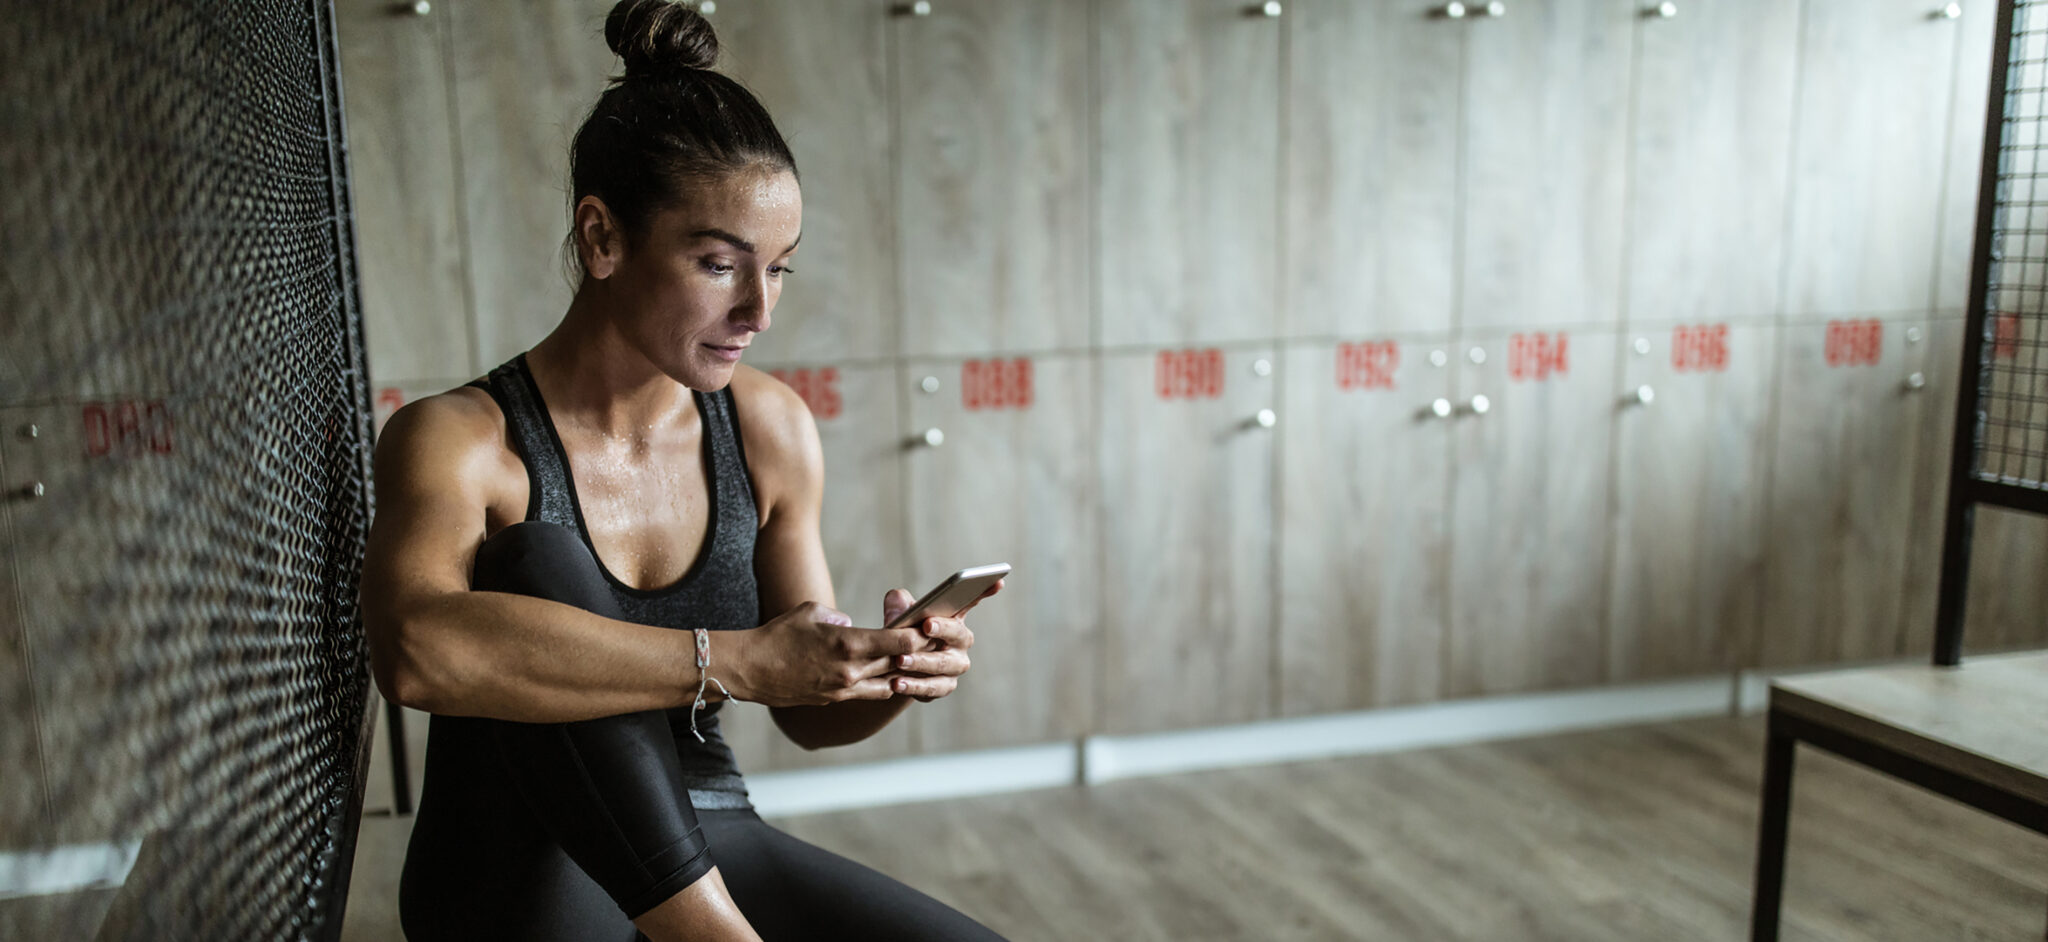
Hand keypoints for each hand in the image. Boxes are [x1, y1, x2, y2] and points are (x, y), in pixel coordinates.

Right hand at [726, 602, 927, 707]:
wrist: (751, 670)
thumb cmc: (778, 635)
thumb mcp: (811, 612)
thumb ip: (838, 617)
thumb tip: (852, 625)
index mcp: (848, 643)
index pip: (899, 642)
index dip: (919, 634)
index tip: (931, 626)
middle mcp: (851, 670)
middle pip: (899, 663)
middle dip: (920, 653)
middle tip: (937, 642)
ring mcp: (844, 689)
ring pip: (889, 682)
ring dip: (904, 673)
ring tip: (917, 662)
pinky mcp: (834, 699)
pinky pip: (870, 693)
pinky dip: (884, 684)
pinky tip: (891, 677)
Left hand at [879, 583, 997, 701]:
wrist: (893, 668)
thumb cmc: (903, 634)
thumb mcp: (898, 616)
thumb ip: (897, 604)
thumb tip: (897, 600)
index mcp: (953, 618)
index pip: (971, 601)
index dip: (985, 591)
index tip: (998, 581)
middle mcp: (961, 641)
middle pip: (957, 633)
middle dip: (943, 628)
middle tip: (926, 625)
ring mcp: (955, 666)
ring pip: (943, 664)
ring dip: (921, 661)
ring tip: (900, 660)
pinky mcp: (944, 687)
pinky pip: (932, 687)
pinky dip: (914, 685)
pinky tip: (897, 683)